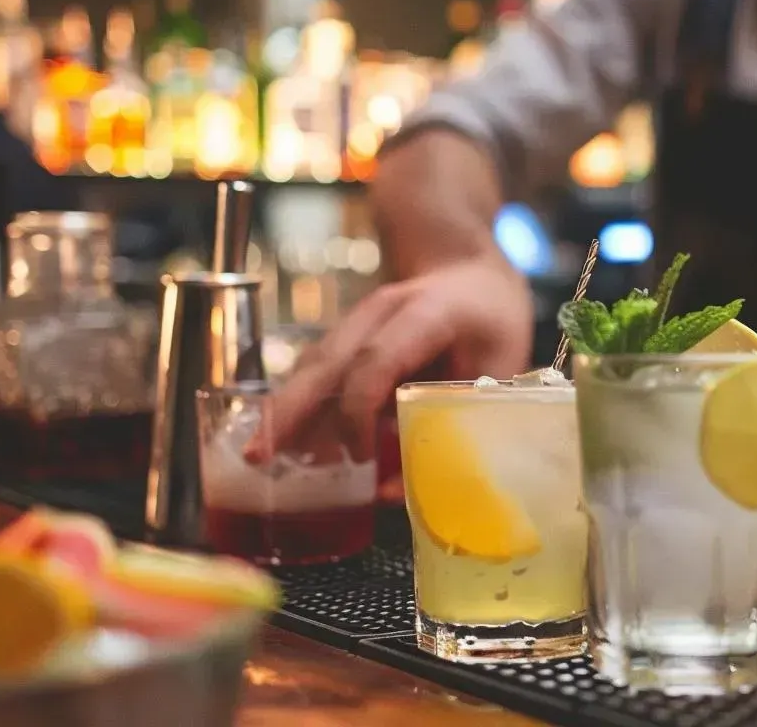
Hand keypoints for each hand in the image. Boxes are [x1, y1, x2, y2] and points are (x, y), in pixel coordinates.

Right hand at [259, 256, 533, 462]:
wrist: (468, 270)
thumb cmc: (491, 320)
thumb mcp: (500, 367)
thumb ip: (459, 421)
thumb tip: (402, 487)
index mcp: (425, 314)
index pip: (377, 360)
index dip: (359, 410)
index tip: (359, 455)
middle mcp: (380, 312)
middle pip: (327, 360)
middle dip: (290, 410)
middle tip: (258, 455)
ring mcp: (356, 320)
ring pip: (312, 365)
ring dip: (284, 409)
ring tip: (257, 455)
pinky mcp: (346, 336)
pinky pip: (317, 371)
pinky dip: (298, 405)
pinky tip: (282, 439)